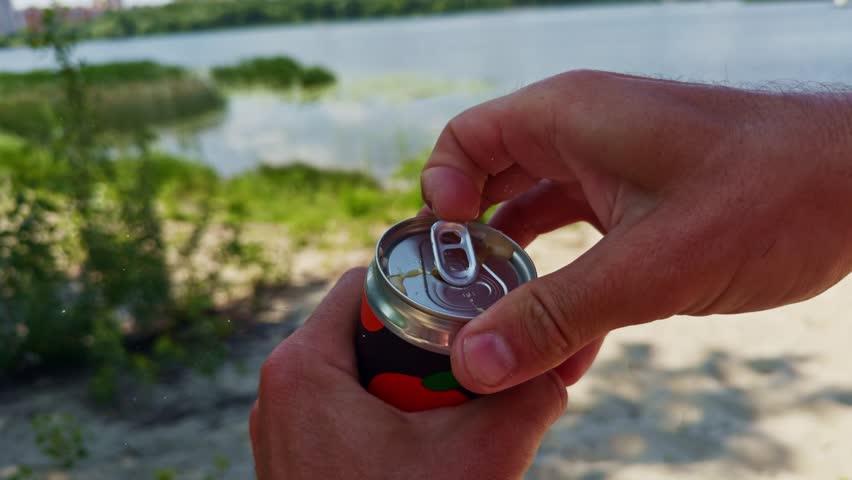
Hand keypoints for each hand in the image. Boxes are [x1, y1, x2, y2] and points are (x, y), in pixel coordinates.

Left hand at [249, 268, 566, 479]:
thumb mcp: (483, 455)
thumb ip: (534, 396)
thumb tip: (565, 358)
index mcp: (303, 367)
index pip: (370, 281)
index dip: (428, 285)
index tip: (473, 308)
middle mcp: (279, 390)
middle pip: (366, 328)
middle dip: (424, 344)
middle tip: (470, 372)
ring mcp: (281, 427)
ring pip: (359, 371)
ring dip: (409, 384)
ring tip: (451, 414)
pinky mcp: (294, 458)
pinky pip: (345, 411)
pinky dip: (387, 416)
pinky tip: (423, 447)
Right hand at [421, 70, 851, 393]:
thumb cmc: (769, 197)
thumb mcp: (650, 267)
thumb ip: (555, 315)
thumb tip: (473, 363)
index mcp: (569, 116)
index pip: (465, 140)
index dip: (440, 195)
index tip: (445, 258)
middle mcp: (581, 131)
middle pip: (490, 178)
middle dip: (471, 242)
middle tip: (459, 302)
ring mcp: (611, 163)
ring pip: (533, 211)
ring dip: (516, 267)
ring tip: (502, 326)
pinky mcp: (638, 197)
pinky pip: (577, 232)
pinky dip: (560, 277)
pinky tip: (559, 332)